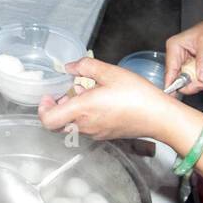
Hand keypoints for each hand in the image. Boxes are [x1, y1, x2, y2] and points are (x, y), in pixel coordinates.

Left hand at [37, 57, 175, 139]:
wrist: (159, 117)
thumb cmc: (137, 96)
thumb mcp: (110, 72)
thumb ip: (86, 67)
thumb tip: (70, 67)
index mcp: (82, 110)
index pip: (48, 120)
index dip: (43, 108)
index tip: (49, 96)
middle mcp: (85, 126)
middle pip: (58, 123)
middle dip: (58, 107)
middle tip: (66, 92)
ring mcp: (95, 133)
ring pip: (72, 124)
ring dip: (73, 109)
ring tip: (87, 92)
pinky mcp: (105, 135)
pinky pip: (86, 127)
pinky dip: (86, 114)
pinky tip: (100, 100)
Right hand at [164, 20, 202, 92]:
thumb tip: (202, 78)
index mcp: (174, 48)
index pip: (170, 70)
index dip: (172, 84)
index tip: (176, 94)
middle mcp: (177, 58)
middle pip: (180, 80)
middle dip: (195, 83)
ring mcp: (185, 65)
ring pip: (191, 82)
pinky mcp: (193, 69)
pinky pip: (199, 80)